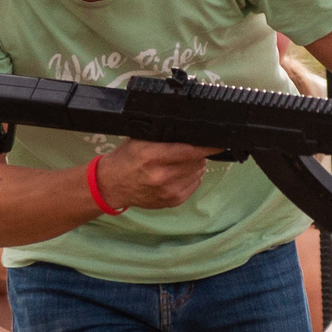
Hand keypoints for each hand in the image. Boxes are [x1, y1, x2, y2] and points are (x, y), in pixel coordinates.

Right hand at [94, 139, 214, 210]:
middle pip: (196, 162)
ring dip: (195, 166)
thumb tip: (190, 129)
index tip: (218, 142)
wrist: (113, 185)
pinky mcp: (172, 201)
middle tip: (191, 149)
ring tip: (181, 162)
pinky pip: (194, 185)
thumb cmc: (127, 158)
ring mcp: (168, 191)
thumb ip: (163, 134)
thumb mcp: (139, 139)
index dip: (207, 146)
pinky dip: (191, 177)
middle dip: (199, 154)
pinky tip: (179, 173)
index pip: (189, 151)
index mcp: (152, 156)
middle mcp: (161, 175)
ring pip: (197, 173)